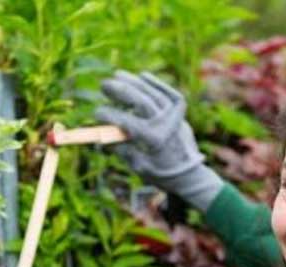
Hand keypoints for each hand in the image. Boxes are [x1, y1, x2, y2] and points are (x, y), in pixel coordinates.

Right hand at [95, 70, 222, 211]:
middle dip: (120, 91)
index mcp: (154, 140)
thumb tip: (101, 136)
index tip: (96, 113)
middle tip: (104, 85)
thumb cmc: (160, 171)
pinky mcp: (180, 111)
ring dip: (134, 82)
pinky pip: (167, 93)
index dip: (109, 115)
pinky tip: (142, 75)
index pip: (127, 122)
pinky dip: (155, 83)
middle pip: (141, 101)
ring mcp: (175, 115)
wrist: (189, 172)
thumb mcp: (139, 167)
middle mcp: (166, 124)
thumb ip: (122, 150)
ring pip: (152, 93)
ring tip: (117, 75)